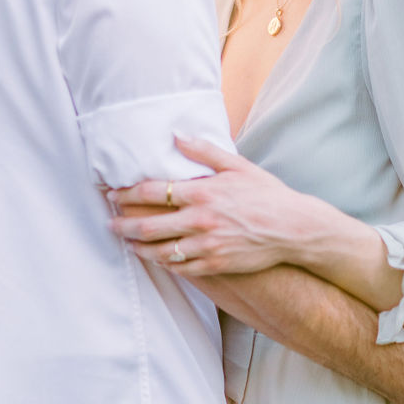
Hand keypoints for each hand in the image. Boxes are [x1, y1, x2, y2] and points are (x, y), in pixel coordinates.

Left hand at [111, 135, 312, 277]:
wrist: (293, 229)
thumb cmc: (266, 194)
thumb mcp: (237, 166)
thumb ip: (204, 151)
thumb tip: (176, 135)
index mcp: (203, 193)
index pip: (152, 193)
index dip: (127, 194)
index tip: (113, 194)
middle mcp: (201, 221)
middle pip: (148, 226)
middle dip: (123, 224)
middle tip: (109, 223)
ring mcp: (207, 246)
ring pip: (160, 251)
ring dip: (138, 247)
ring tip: (128, 242)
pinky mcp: (215, 265)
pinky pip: (180, 268)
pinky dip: (162, 263)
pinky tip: (155, 257)